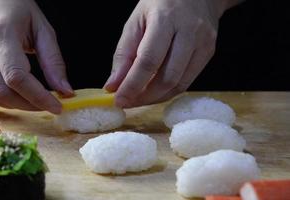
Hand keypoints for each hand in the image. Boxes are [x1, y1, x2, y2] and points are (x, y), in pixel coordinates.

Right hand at [0, 0, 72, 112]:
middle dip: (28, 105)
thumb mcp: (42, 28)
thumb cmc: (17, 9)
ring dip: (16, 105)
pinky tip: (17, 93)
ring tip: (34, 100)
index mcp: (2, 32)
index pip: (17, 76)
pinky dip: (3, 98)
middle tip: (47, 105)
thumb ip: (53, 61)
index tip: (57, 107)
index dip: (38, 97)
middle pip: (1, 91)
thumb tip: (65, 91)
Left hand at [104, 0, 241, 107]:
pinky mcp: (209, 53)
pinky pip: (187, 82)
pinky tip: (154, 91)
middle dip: (143, 97)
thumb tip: (113, 85)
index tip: (118, 100)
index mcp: (165, 19)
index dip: (132, 85)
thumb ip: (124, 54)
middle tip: (127, 102)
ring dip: (155, 98)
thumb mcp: (135, 22)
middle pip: (167, 78)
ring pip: (179, 84)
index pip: (148, 61)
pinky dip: (168, 92)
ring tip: (138, 99)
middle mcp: (189, 31)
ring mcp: (203, 43)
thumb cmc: (160, 3)